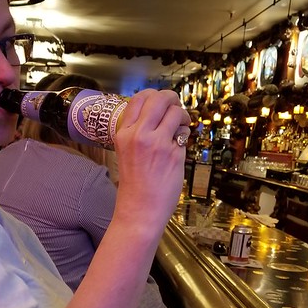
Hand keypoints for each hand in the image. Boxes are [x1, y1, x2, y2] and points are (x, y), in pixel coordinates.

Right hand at [113, 89, 189, 230]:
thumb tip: (159, 114)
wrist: (139, 211)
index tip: (160, 103)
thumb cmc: (134, 186)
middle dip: (172, 99)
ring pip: (175, 112)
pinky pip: (183, 134)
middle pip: (159, 99)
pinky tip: (179, 147)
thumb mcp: (126, 152)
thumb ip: (138, 132)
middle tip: (176, 108)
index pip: (139, 99)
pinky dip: (184, 136)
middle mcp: (138, 134)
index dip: (153, 96)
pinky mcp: (173, 154)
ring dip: (182, 117)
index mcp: (123, 133)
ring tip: (181, 128)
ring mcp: (157, 143)